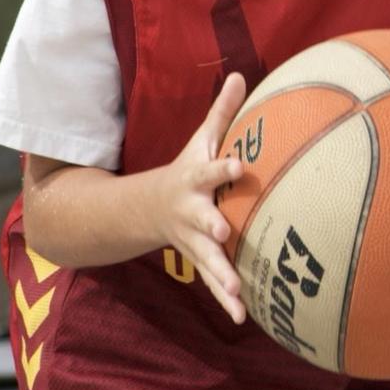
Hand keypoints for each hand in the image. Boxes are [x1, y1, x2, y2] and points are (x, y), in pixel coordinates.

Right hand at [150, 72, 249, 322]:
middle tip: (225, 234)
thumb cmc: (186, 171)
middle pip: (203, 221)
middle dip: (213, 229)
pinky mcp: (200, 262)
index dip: (224, 168)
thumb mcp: (200, 141)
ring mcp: (193, 242)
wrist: (146, 210)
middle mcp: (192, 214)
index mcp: (195, 181)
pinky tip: (243, 317)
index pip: (211, 171)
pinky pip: (215, 283)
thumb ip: (222, 112)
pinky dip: (227, 300)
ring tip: (237, 293)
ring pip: (208, 260)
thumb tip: (240, 72)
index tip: (241, 165)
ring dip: (221, 276)